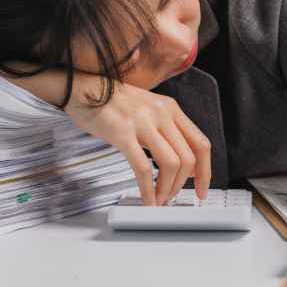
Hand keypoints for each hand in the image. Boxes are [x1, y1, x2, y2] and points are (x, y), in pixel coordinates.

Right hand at [0, 66, 210, 205]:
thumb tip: (181, 163)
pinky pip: (143, 168)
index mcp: (171, 109)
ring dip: (167, 189)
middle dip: (182, 185)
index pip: (201, 144)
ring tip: (158, 199)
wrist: (81, 87)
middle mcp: (162, 113)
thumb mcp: (148, 109)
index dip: (205, 172)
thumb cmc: (112, 102)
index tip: (201, 189)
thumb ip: (165, 131)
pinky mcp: (123, 133)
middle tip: (171, 198)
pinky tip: (146, 199)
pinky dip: (148, 189)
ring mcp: (143, 122)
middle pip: (189, 158)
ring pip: (171, 164)